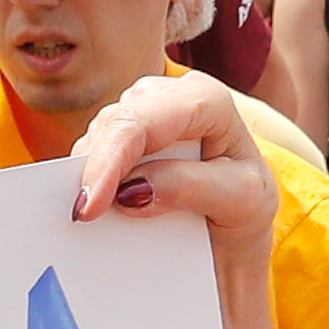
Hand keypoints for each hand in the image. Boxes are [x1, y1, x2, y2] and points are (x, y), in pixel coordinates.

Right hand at [67, 69, 281, 270]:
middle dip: (93, 171)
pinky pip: (88, 157)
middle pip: (111, 126)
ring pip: (94, 140)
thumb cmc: (244, 209)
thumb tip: (132, 188)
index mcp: (205, 100)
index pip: (142, 121)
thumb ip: (192, 188)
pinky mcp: (119, 138)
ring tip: (100, 216)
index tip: (89, 208)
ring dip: (90, 178)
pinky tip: (100, 206)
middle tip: (84, 218)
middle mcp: (168, 97)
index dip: (109, 160)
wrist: (233, 231)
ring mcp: (140, 115)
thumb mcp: (241, 202)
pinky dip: (89, 183)